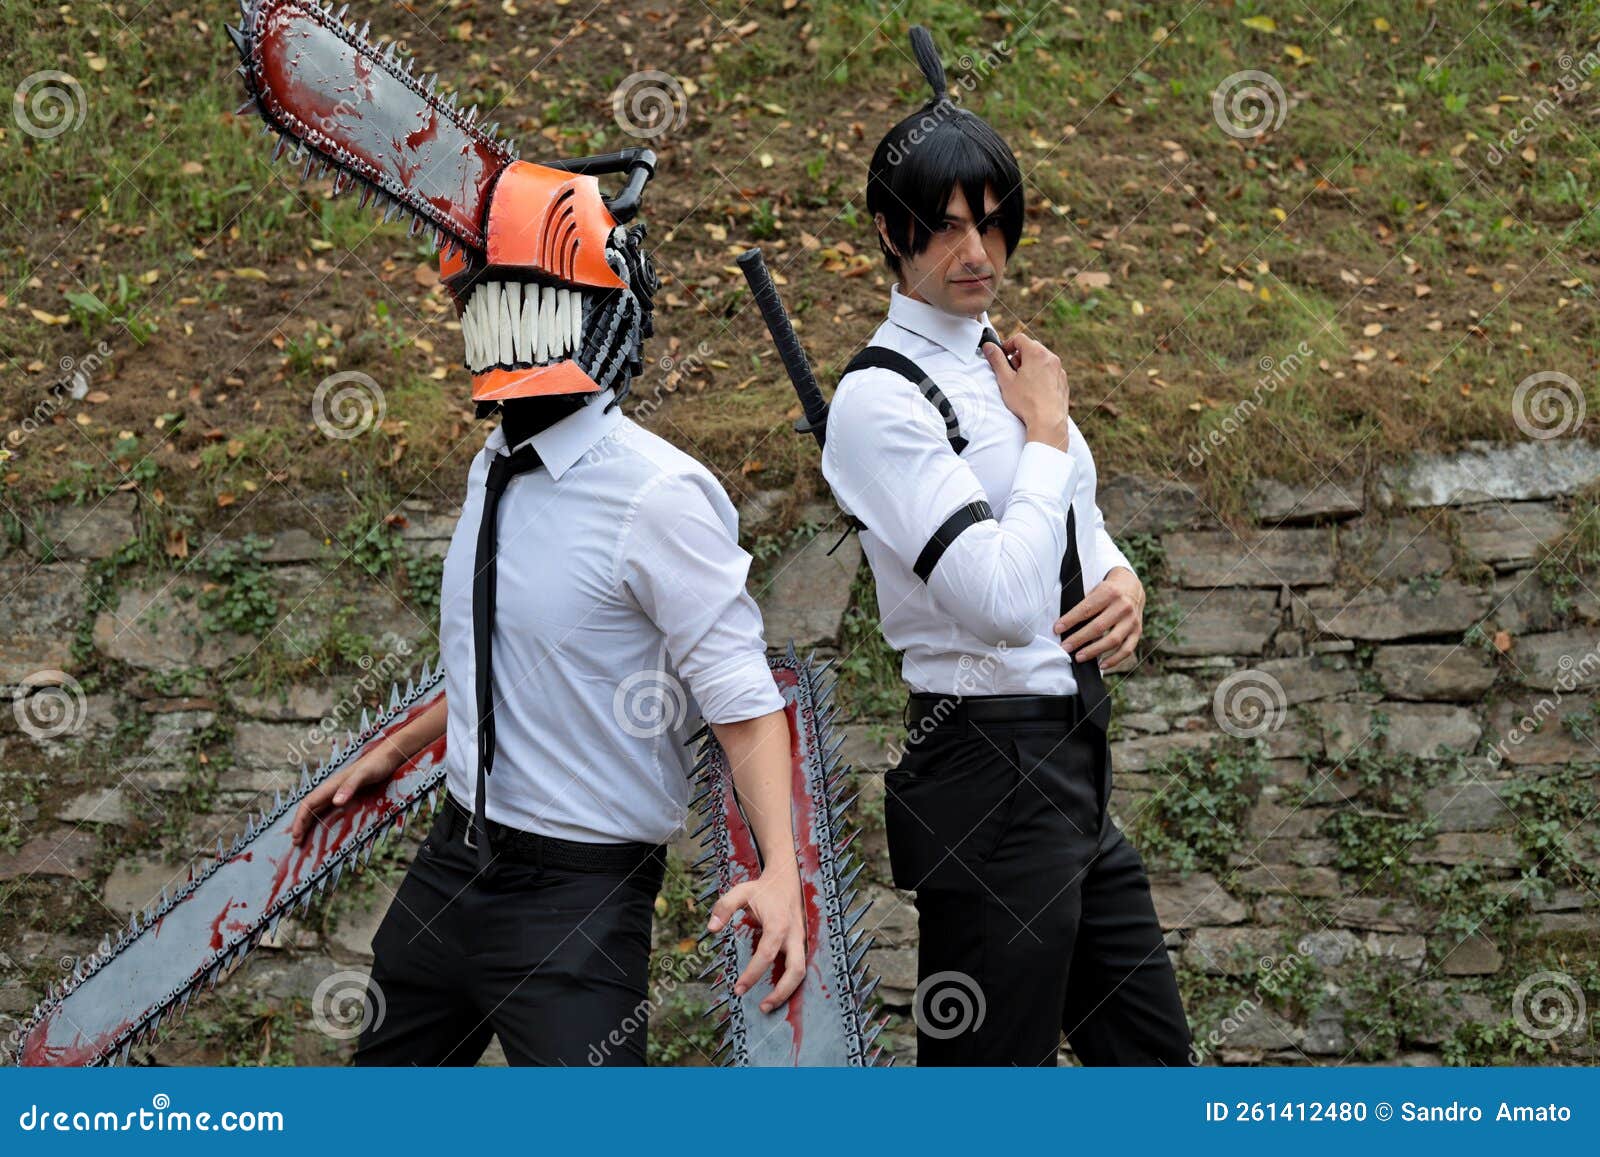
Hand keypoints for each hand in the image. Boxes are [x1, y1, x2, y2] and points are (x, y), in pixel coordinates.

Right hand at [290, 746, 399, 844]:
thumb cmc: (375, 765)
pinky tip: (322, 827)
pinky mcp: (346, 795)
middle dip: (300, 824)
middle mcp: (331, 789)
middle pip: (309, 808)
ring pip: (316, 809)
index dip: (300, 820)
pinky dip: (320, 819)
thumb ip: (350, 787)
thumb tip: (335, 802)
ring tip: (303, 838)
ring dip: (308, 823)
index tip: (295, 836)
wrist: (387, 757)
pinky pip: (327, 809)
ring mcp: (338, 792)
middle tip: (295, 842)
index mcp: (331, 786)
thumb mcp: (364, 775)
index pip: (308, 804)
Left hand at [706, 859, 806, 1012]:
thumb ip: (724, 908)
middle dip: (781, 992)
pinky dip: (790, 983)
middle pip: (795, 970)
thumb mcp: (741, 891)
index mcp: (778, 923)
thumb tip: (711, 928)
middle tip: (762, 1007)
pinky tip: (775, 992)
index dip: (753, 973)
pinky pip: (799, 967)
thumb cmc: (763, 888)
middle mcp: (794, 935)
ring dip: (787, 992)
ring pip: (801, 972)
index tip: (739, 988)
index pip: (767, 954)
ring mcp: (801, 940)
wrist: (787, 878)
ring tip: (767, 1005)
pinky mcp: (802, 944)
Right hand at [982, 330, 1068, 448]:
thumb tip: (989, 347)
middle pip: (1032, 348)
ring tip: (1022, 384)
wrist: (1048, 421)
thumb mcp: (1005, 380)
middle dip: (1019, 356)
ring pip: (1042, 360)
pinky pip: (1050, 371)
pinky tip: (1034, 391)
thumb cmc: (1027, 402)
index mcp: (1036, 353)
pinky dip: (1041, 375)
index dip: (1008, 345)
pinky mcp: (1063, 381)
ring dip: (1030, 366)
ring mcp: (1059, 370)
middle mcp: (1050, 358)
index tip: (1003, 355)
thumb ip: (996, 360)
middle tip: (1012, 372)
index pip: (1019, 338)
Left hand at [1053, 566, 1143, 670]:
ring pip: (1113, 640)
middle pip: (1098, 627)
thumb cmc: (1107, 590)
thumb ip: (1084, 604)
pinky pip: (1127, 649)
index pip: (1086, 609)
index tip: (1057, 629)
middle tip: (1064, 648)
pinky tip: (1101, 665)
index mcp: (1109, 592)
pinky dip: (1114, 660)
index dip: (1070, 620)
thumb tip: (1064, 625)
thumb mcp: (1096, 589)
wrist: (1132, 587)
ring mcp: (1132, 620)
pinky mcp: (1138, 631)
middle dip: (1078, 639)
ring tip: (1078, 657)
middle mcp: (1123, 606)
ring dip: (1094, 651)